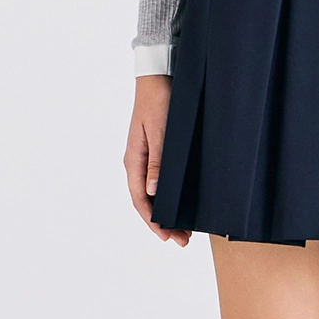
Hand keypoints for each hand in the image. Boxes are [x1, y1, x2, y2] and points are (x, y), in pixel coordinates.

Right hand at [123, 74, 190, 245]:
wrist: (158, 77)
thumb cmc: (160, 101)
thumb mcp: (160, 131)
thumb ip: (158, 161)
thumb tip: (154, 191)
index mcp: (134, 160)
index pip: (141, 200)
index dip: (154, 221)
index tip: (168, 237)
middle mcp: (137, 163)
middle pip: (147, 202)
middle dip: (163, 223)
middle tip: (182, 241)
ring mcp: (146, 158)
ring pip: (154, 194)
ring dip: (167, 213)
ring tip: (185, 230)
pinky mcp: (156, 152)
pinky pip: (160, 182)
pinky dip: (169, 198)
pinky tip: (181, 205)